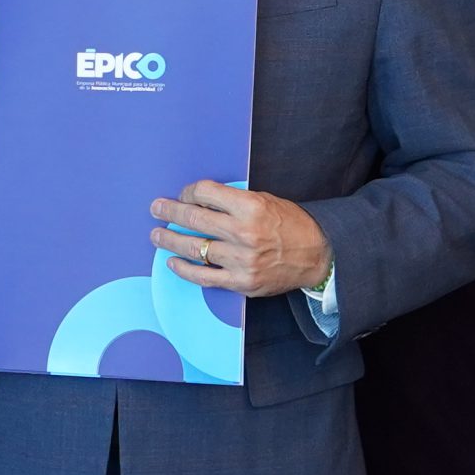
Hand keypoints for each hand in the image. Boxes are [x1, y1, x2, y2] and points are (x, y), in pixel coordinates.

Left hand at [150, 181, 332, 297]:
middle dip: (170, 212)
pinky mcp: (241, 282)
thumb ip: (233, 201)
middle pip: (195, 218)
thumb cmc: (290, 225)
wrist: (317, 256)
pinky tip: (172, 262)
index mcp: (251, 207)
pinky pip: (204, 276)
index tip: (182, 195)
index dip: (188, 192)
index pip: (205, 193)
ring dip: (170, 240)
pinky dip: (184, 269)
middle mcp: (244, 233)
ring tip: (157, 235)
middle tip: (156, 209)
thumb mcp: (265, 201)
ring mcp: (241, 260)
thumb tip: (199, 200)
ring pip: (194, 248)